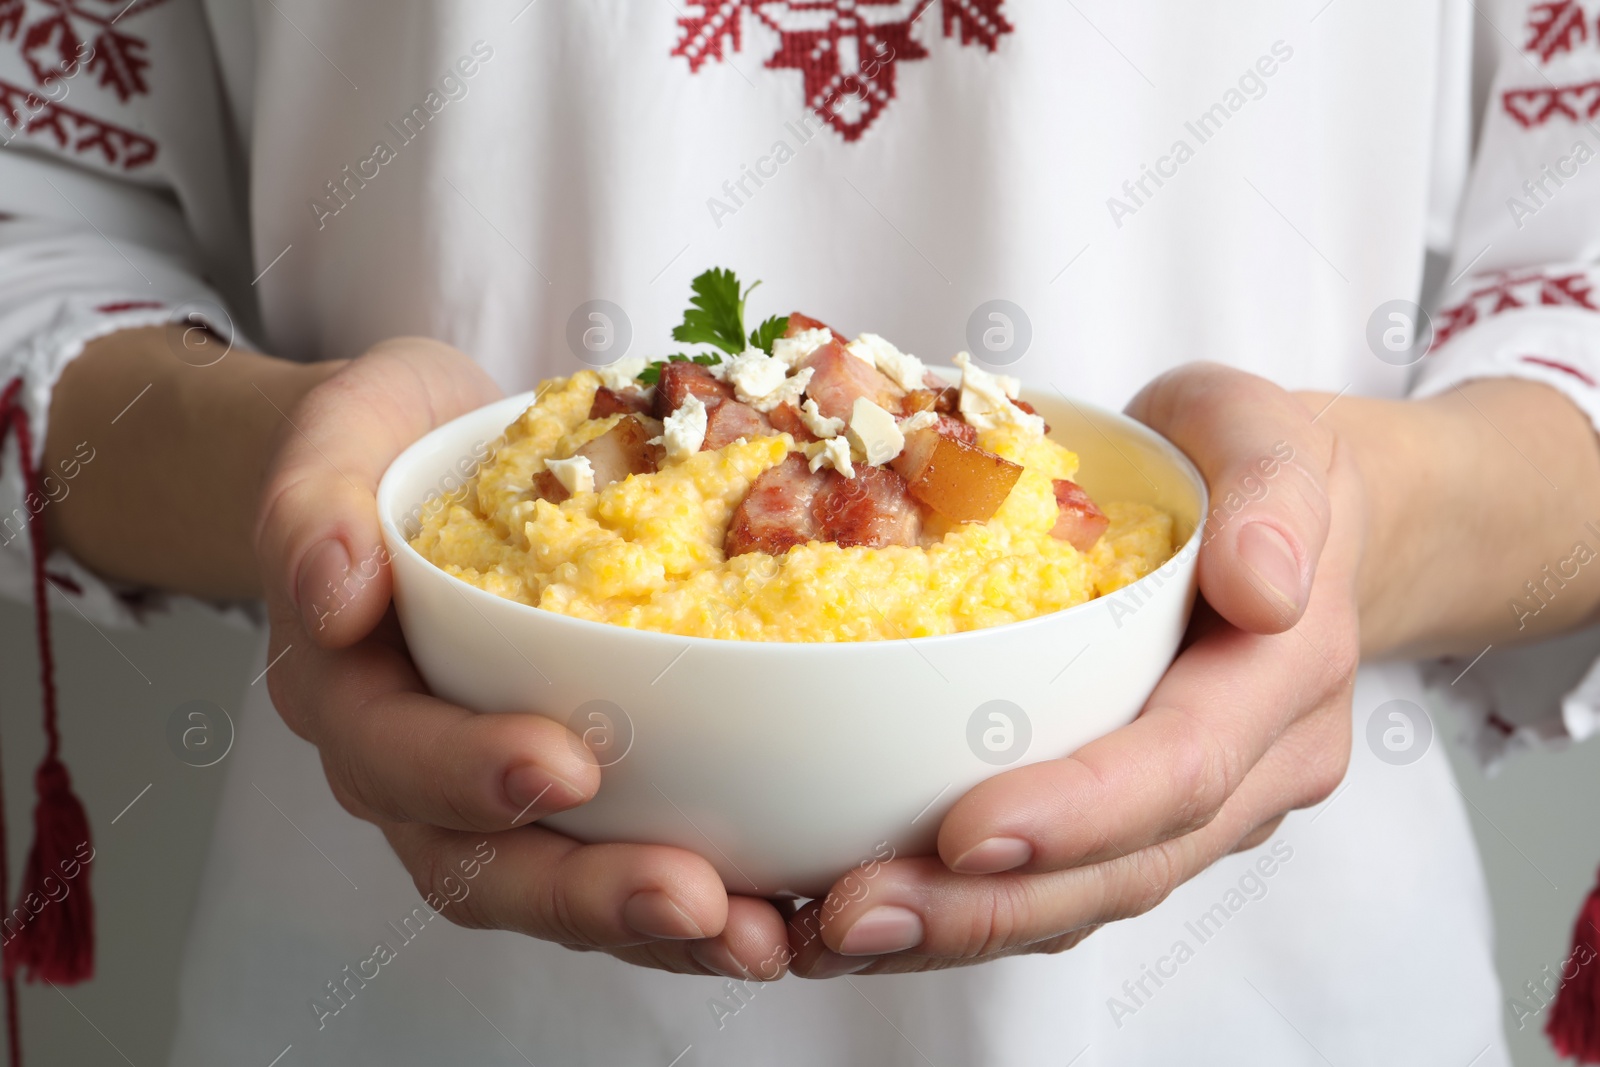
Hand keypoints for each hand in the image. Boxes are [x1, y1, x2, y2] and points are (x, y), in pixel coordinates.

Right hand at [255, 339, 789, 978]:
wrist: (423, 456)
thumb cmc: (384, 447)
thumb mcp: (337, 438)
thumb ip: (314, 509)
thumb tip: (335, 588)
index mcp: (347, 691)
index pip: (393, 752)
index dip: (468, 773)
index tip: (565, 764)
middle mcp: (412, 764)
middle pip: (479, 865)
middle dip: (586, 892)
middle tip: (693, 898)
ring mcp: (489, 788)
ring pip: (557, 884)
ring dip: (654, 922)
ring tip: (756, 934)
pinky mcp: (571, 784)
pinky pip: (619, 855)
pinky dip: (696, 892)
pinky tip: (779, 902)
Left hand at [786, 363, 1362, 975]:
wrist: (1288, 517)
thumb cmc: (1248, 460)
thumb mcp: (1263, 431)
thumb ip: (1276, 497)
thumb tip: (1263, 587)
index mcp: (1281, 679)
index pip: (1183, 767)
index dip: (1078, 812)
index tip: (964, 833)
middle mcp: (1251, 771)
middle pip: (1123, 869)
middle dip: (987, 907)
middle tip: (854, 916)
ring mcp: (1199, 810)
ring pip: (1084, 899)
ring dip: (957, 928)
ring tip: (831, 933)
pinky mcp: (1137, 819)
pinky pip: (1056, 882)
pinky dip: (960, 907)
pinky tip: (855, 911)